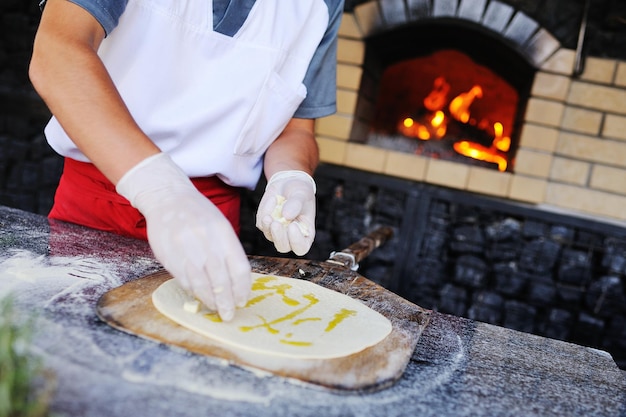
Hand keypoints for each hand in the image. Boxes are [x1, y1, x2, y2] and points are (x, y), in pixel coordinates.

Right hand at [116, 153, 250, 320]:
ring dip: (210, 300)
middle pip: (221, 280)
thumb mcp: (220, 225)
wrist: (167, 197)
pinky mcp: (169, 255)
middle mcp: (206, 241)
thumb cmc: (198, 213)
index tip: (243, 300)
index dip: (243, 288)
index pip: (239, 268)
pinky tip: (199, 296)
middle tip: (229, 314)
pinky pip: (184, 280)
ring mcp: (186, 249)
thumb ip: (228, 251)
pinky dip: (193, 291)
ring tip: (215, 309)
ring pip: (201, 284)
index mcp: (223, 233)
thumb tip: (237, 282)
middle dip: (226, 302)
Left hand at [256, 170, 315, 255]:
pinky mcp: (265, 225)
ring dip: (269, 223)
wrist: (288, 184)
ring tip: (274, 201)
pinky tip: (273, 199)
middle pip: (283, 247)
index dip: (296, 241)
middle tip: (276, 223)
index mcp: (305, 234)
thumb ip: (296, 204)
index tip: (293, 225)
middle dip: (278, 236)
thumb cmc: (300, 192)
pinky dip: (265, 210)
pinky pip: (261, 223)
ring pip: (269, 236)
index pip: (301, 247)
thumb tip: (285, 216)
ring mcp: (276, 232)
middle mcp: (290, 236)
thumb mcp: (302, 195)